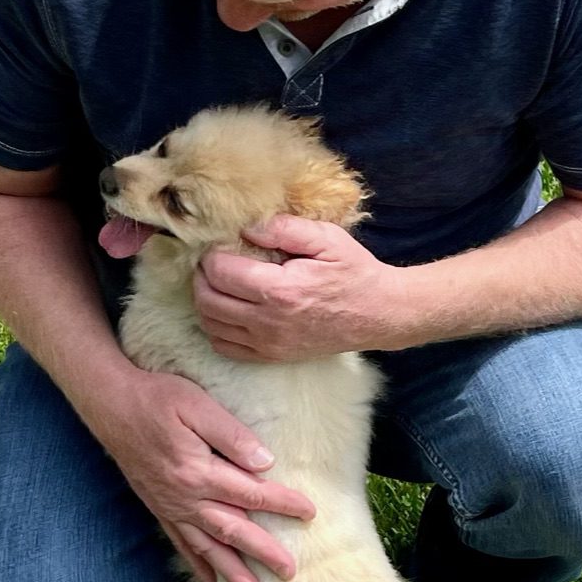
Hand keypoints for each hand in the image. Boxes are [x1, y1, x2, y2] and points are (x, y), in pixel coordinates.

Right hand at [83, 361, 313, 581]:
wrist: (109, 404)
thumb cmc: (156, 398)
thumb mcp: (196, 404)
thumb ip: (231, 435)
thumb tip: (265, 463)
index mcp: (199, 471)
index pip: (251, 494)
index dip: (283, 504)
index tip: (309, 513)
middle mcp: (185, 497)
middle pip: (232, 530)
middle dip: (262, 552)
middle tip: (289, 572)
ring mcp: (170, 506)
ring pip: (207, 546)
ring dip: (231, 571)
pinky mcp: (158, 507)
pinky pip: (180, 543)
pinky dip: (197, 565)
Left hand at [195, 218, 413, 360]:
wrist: (379, 314)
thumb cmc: (355, 273)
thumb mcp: (327, 238)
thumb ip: (284, 228)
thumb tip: (246, 225)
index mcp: (281, 290)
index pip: (220, 271)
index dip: (211, 254)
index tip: (221, 244)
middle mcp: (269, 322)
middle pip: (208, 299)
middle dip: (201, 276)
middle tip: (213, 260)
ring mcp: (269, 344)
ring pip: (211, 325)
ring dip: (206, 301)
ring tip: (217, 283)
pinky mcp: (272, 356)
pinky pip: (226, 347)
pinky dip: (216, 328)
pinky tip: (226, 310)